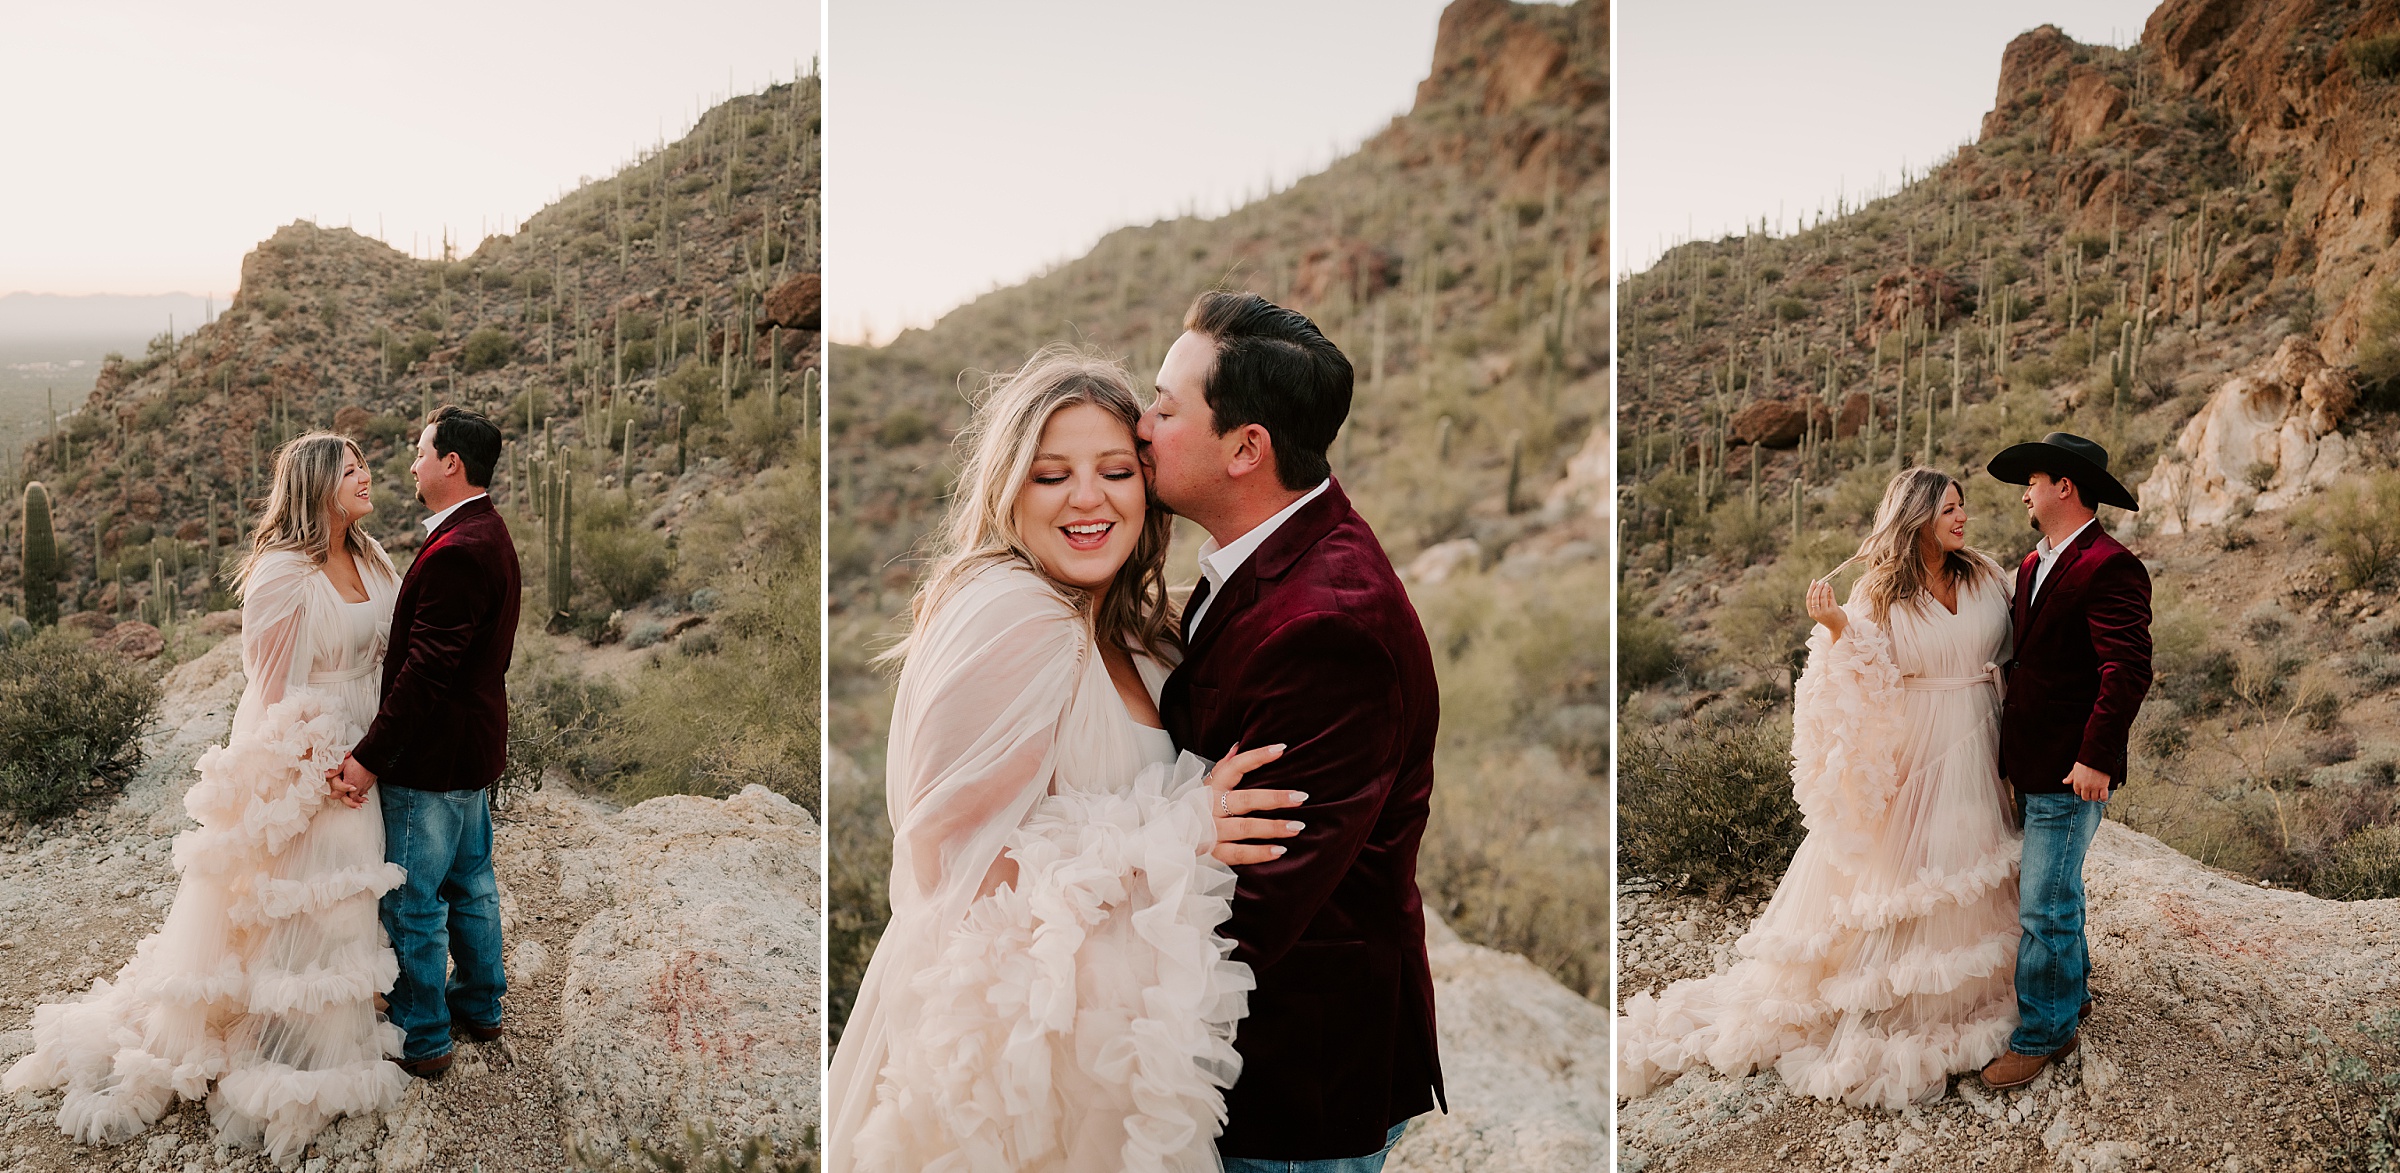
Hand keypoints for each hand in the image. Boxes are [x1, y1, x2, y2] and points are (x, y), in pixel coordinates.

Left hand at [331, 754, 377, 808]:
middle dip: (351, 802)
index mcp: (348, 782)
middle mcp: (356, 787)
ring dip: (358, 799)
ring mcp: (364, 786)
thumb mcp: (344, 763)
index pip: (340, 794)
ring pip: (359, 796)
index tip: (334, 796)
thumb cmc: (358, 760)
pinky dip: (363, 792)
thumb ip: (334, 770)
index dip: (337, 795)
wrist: (372, 757)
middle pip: (352, 798)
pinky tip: (364, 793)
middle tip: (350, 805)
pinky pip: (365, 791)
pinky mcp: (370, 784)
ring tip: (359, 803)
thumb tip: (325, 774)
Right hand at [1203, 742, 1303, 865]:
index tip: (1281, 749)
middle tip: (1301, 797)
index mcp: (1210, 787)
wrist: (1168, 840)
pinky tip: (1280, 851)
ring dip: (1272, 827)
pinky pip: (1239, 854)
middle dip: (1274, 798)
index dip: (1257, 756)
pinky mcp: (1213, 853)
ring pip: (1245, 828)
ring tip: (1297, 827)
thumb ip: (1223, 767)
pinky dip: (1260, 854)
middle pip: (1245, 800)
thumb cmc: (1193, 808)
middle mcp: (1210, 807)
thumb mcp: (1204, 785)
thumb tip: (1238, 745)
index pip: (1234, 766)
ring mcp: (1212, 831)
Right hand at [1805, 578, 1846, 640]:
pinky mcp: (1833, 610)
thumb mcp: (1821, 611)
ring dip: (1824, 588)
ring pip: (1822, 596)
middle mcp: (1817, 613)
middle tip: (1821, 582)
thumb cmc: (1829, 618)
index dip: (1810, 589)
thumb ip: (1818, 601)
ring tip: (1826, 583)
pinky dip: (1830, 591)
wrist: (1838, 627)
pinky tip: (1830, 587)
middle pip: (1815, 597)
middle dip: (1817, 587)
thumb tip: (1819, 585)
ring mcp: (1825, 612)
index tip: (1814, 582)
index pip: (1808, 599)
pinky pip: (1830, 598)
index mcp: (1812, 613)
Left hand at [2066, 761, 2110, 801]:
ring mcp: (2094, 787)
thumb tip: (2064, 782)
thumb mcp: (2075, 768)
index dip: (2081, 791)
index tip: (2084, 789)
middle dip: (2088, 796)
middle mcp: (2085, 786)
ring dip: (2095, 797)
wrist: (2096, 757)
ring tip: (2097, 793)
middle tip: (2091, 792)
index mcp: (2077, 783)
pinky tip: (2103, 796)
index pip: (2077, 792)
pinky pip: (2103, 797)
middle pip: (2085, 797)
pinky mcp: (2103, 786)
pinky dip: (2104, 798)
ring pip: (2094, 798)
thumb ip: (2071, 777)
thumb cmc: (2086, 761)